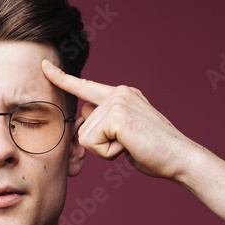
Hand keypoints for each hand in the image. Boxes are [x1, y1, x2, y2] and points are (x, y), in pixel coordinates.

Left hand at [41, 59, 198, 180]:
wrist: (179, 157)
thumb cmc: (155, 153)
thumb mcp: (125, 135)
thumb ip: (106, 125)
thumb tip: (85, 121)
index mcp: (121, 95)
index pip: (85, 86)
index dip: (62, 78)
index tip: (44, 66)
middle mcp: (118, 93)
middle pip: (82, 126)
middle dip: (99, 145)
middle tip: (128, 145)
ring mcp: (117, 101)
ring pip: (85, 137)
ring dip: (104, 150)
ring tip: (131, 145)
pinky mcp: (116, 114)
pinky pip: (92, 143)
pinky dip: (108, 153)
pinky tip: (128, 147)